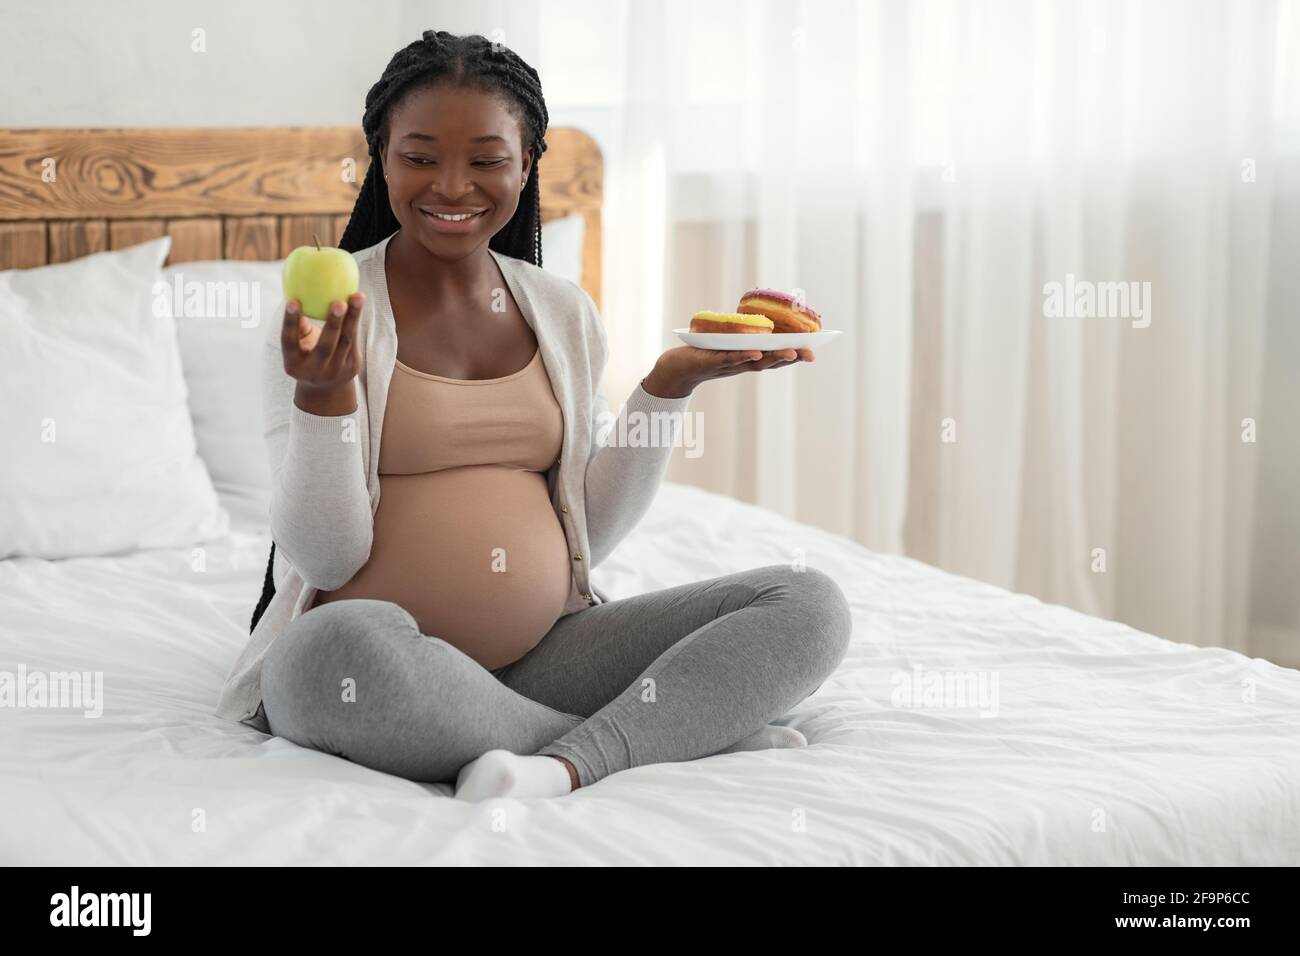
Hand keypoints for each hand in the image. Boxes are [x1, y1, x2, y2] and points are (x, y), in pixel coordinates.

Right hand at [281, 292, 364, 390]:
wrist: (327, 387)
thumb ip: (296, 327)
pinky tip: (359, 302)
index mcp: (294, 365)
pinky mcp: (353, 366)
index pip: (289, 342)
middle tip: (339, 303)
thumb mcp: (297, 346)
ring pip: (346, 341)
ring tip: (358, 296)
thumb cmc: (307, 355)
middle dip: (333, 324)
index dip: (290, 322)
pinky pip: (354, 340)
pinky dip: (356, 320)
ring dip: (353, 317)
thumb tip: (297, 300)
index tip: (293, 301)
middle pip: (325, 346)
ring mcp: (336, 371)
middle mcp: (315, 371)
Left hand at [643, 345, 814, 397]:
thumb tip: (763, 316)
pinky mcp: (714, 361)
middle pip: (773, 361)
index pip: (778, 356)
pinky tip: (755, 352)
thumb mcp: (730, 342)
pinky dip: (744, 356)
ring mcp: (730, 365)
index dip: (797, 353)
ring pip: (756, 362)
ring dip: (774, 358)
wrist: (678, 366)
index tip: (817, 347)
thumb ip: (746, 334)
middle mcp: (744, 364)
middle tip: (812, 354)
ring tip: (791, 353)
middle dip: (793, 357)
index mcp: (751, 358)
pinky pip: (731, 359)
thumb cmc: (705, 352)